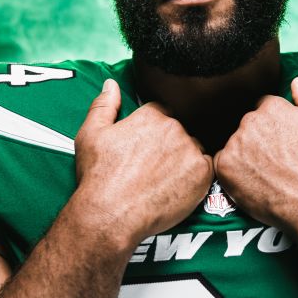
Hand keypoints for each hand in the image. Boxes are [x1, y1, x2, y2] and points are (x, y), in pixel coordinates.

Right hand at [72, 79, 213, 241]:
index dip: (152, 131)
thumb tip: (111, 84)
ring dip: (184, 159)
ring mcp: (190, 150)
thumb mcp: (91, 134)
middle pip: (179, 130)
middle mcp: (174, 128)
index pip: (161, 113)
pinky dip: (196, 176)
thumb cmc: (99, 176)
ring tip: (164, 179)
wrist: (111, 213)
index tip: (144, 147)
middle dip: (169, 145)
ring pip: (194, 148)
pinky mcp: (202, 173)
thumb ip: (104, 105)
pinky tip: (177, 187)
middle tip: (152, 168)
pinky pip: (207, 168)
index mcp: (151, 116)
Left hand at [214, 77, 297, 229]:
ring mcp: (235, 144)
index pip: (263, 108)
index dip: (274, 126)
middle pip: (247, 126)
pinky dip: (235, 172)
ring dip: (246, 155)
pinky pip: (223, 164)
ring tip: (267, 173)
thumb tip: (296, 82)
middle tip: (277, 161)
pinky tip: (254, 181)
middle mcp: (250, 121)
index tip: (283, 142)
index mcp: (272, 107)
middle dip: (259, 140)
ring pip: (235, 144)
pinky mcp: (225, 168)